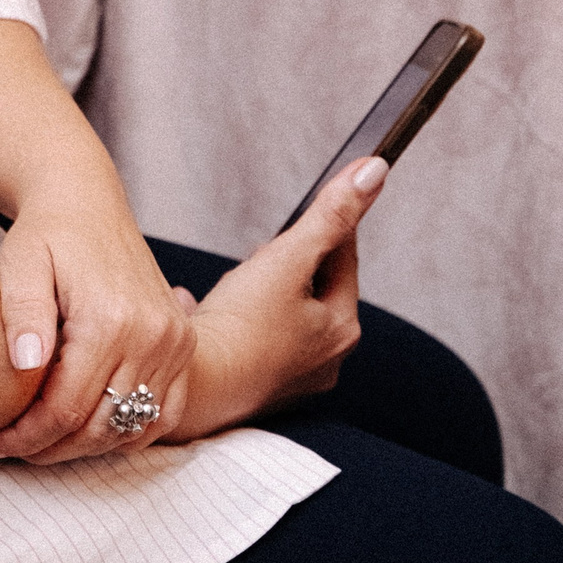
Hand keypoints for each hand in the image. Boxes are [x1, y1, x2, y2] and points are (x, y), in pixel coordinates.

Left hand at [0, 182, 197, 465]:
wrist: (86, 200)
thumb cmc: (47, 232)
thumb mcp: (21, 263)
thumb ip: (22, 314)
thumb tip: (26, 364)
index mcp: (111, 319)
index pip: (67, 407)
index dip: (26, 436)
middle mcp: (153, 335)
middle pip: (100, 427)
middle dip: (49, 448)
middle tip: (9, 447)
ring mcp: (175, 342)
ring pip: (131, 427)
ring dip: (85, 445)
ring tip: (40, 441)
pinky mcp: (183, 344)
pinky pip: (162, 413)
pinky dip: (125, 431)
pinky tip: (86, 428)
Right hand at [161, 158, 380, 442]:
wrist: (189, 390)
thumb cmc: (240, 329)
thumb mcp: (287, 259)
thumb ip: (330, 215)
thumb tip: (373, 172)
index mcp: (342, 330)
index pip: (345, 260)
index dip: (329, 226)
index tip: (319, 201)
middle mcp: (323, 360)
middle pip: (312, 291)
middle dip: (287, 264)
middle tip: (264, 249)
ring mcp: (287, 377)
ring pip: (281, 316)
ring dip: (258, 293)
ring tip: (235, 282)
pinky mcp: (252, 385)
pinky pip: (248, 339)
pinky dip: (229, 319)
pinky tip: (197, 306)